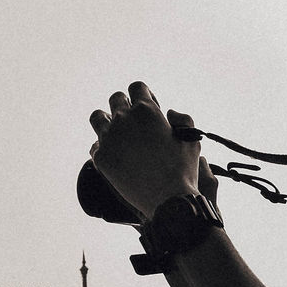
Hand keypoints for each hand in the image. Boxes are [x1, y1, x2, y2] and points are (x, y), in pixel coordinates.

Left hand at [88, 81, 200, 219]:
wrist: (167, 199)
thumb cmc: (183, 169)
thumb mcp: (191, 139)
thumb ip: (182, 119)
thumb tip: (168, 113)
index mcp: (146, 110)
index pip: (136, 87)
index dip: (143, 95)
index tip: (147, 107)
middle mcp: (124, 119)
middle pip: (115, 99)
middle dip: (125, 106)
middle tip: (133, 122)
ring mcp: (109, 138)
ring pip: (97, 117)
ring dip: (106, 121)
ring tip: (116, 133)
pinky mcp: (101, 157)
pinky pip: (95, 145)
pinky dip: (104, 148)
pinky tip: (114, 155)